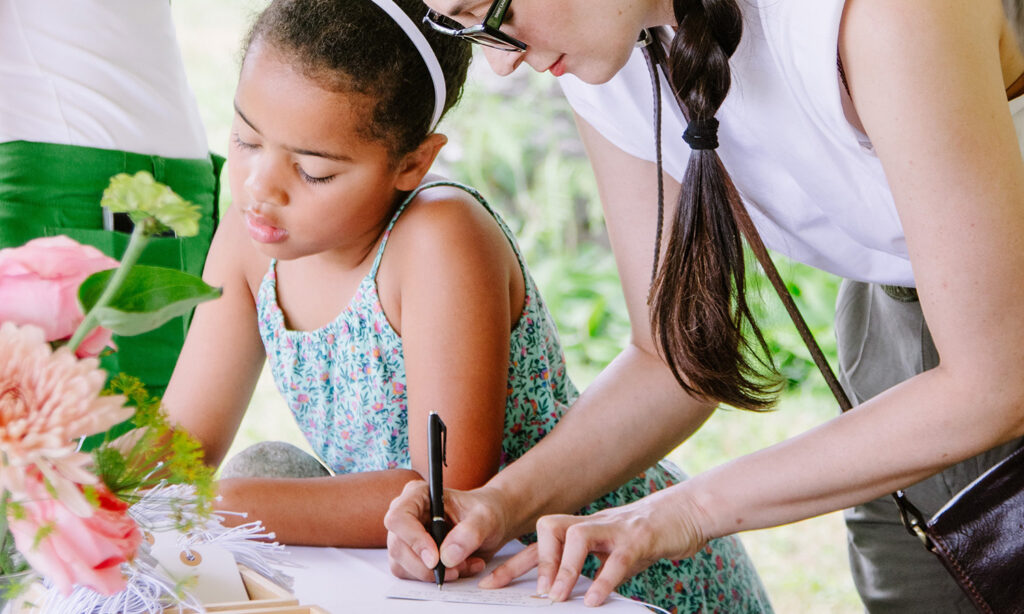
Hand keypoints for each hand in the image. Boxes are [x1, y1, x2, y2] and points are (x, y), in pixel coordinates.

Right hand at [384, 480, 511, 581]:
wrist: (492, 523)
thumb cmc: (486, 512)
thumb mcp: (486, 517)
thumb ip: (469, 533)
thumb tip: (447, 556)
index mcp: (419, 494)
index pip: (399, 518)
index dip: (414, 540)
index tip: (435, 559)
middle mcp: (407, 514)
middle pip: (398, 546)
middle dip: (427, 565)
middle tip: (457, 568)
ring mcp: (405, 536)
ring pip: (401, 565)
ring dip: (433, 574)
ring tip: (464, 565)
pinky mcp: (409, 555)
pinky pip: (411, 575)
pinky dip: (435, 578)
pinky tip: (458, 568)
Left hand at [479, 487, 708, 606]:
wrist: (687, 512)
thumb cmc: (648, 536)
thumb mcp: (614, 554)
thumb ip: (592, 569)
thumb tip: (567, 594)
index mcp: (583, 529)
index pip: (539, 542)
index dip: (512, 563)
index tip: (489, 585)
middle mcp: (593, 525)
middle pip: (549, 527)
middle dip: (534, 561)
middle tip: (532, 594)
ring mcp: (616, 529)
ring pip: (577, 536)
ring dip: (565, 569)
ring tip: (558, 598)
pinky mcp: (640, 539)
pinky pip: (618, 557)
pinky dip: (604, 579)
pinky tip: (595, 600)